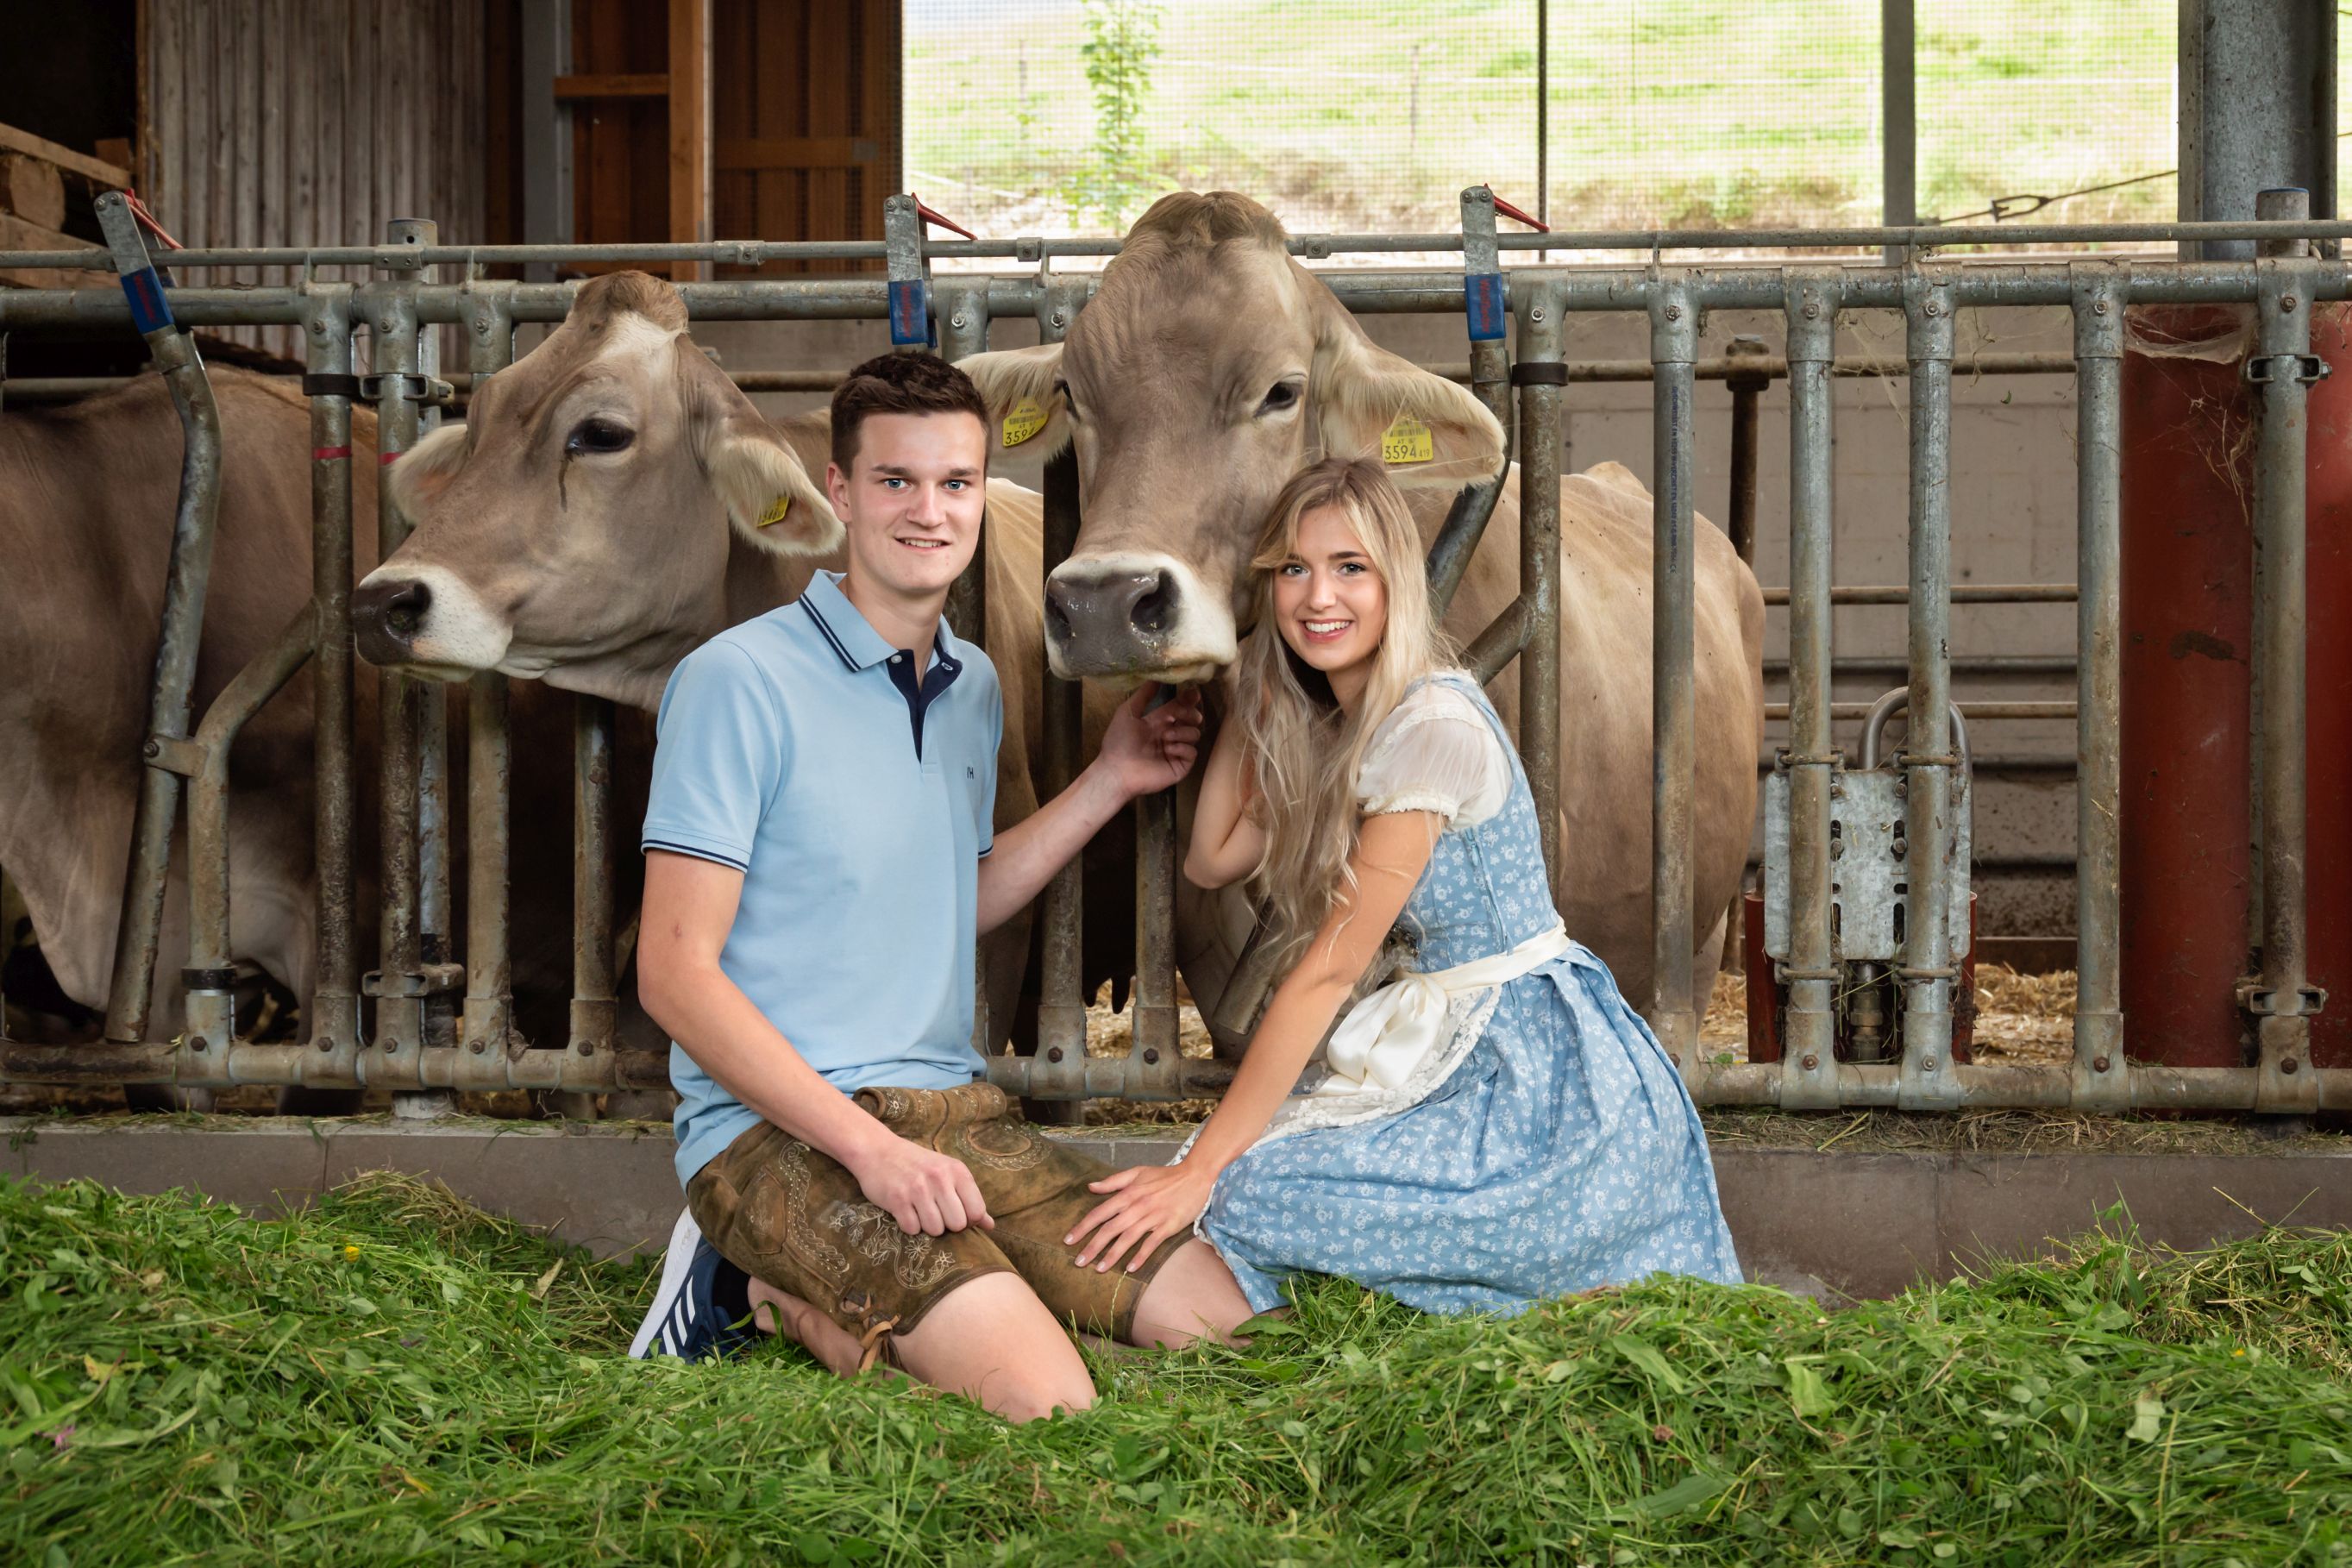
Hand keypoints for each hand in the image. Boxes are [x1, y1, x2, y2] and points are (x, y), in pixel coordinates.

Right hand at [843, 1133, 993, 1235]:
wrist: (878, 1151)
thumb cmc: (918, 1165)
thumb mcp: (948, 1173)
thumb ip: (970, 1199)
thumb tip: (990, 1225)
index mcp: (957, 1171)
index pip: (977, 1211)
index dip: (967, 1219)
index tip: (955, 1212)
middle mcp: (939, 1178)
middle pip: (957, 1224)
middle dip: (947, 1225)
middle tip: (935, 1212)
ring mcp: (917, 1189)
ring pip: (935, 1230)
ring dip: (927, 1226)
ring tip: (919, 1210)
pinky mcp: (897, 1199)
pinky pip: (912, 1229)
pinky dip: (909, 1225)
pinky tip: (905, 1211)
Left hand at [1066, 1160, 1217, 1273]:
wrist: (1194, 1176)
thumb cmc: (1164, 1176)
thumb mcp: (1137, 1173)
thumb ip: (1113, 1181)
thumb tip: (1090, 1187)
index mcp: (1128, 1194)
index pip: (1100, 1213)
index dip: (1083, 1227)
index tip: (1069, 1240)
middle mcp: (1137, 1206)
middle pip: (1110, 1229)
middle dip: (1092, 1246)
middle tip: (1078, 1262)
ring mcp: (1153, 1217)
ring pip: (1128, 1238)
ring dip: (1112, 1255)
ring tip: (1098, 1269)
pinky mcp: (1168, 1226)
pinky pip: (1151, 1243)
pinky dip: (1141, 1256)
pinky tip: (1130, 1268)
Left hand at [1093, 683, 1202, 800]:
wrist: (1117, 770)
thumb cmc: (1118, 742)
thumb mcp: (1128, 712)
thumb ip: (1143, 695)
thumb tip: (1157, 676)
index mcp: (1158, 722)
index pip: (1179, 707)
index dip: (1188, 700)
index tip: (1193, 693)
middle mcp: (1169, 734)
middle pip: (1191, 719)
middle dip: (1189, 714)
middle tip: (1179, 716)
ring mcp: (1176, 751)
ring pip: (1194, 734)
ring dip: (1182, 731)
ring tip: (1166, 737)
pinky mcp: (1180, 766)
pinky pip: (1192, 752)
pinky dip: (1183, 748)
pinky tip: (1169, 749)